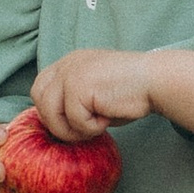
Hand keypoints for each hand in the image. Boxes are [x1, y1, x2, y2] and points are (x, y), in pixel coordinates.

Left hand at [29, 48, 159, 141]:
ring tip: (94, 127)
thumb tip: (57, 127)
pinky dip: (91, 127)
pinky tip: (107, 117)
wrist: (155, 80)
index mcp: (69, 63)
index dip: (50, 111)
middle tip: (81, 130)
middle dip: (56, 122)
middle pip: (38, 99)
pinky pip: (74, 120)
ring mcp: (71, 73)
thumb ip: (73, 102)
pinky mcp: (79, 85)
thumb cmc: (130, 92)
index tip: (69, 125)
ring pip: (50, 113)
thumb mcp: (94, 94)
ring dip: (72, 129)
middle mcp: (66, 64)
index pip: (40, 87)